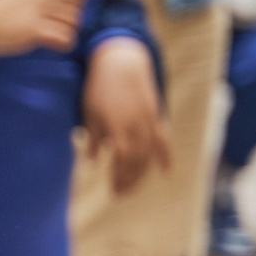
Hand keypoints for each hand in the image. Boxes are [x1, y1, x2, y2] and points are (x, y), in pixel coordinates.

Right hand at [0, 0, 88, 56]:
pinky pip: (66, 38)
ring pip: (74, 22)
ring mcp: (39, 10)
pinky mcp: (36, 30)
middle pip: (77, 5)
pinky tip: (53, 43)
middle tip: (54, 21)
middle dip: (70, 16)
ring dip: (65, 30)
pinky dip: (63, 44)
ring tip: (50, 32)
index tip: (75, 0)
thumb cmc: (7, 7)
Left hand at [83, 37, 168, 194]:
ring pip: (149, 153)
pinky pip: (163, 139)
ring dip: (143, 173)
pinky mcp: (156, 115)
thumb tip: (93, 161)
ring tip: (134, 187)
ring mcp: (149, 120)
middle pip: (137, 160)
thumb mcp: (90, 111)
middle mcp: (136, 126)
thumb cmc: (100, 86)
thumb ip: (93, 137)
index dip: (119, 177)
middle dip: (130, 180)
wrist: (122, 61)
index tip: (114, 191)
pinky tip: (166, 172)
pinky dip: (166, 156)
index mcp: (117, 126)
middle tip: (121, 195)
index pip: (121, 159)